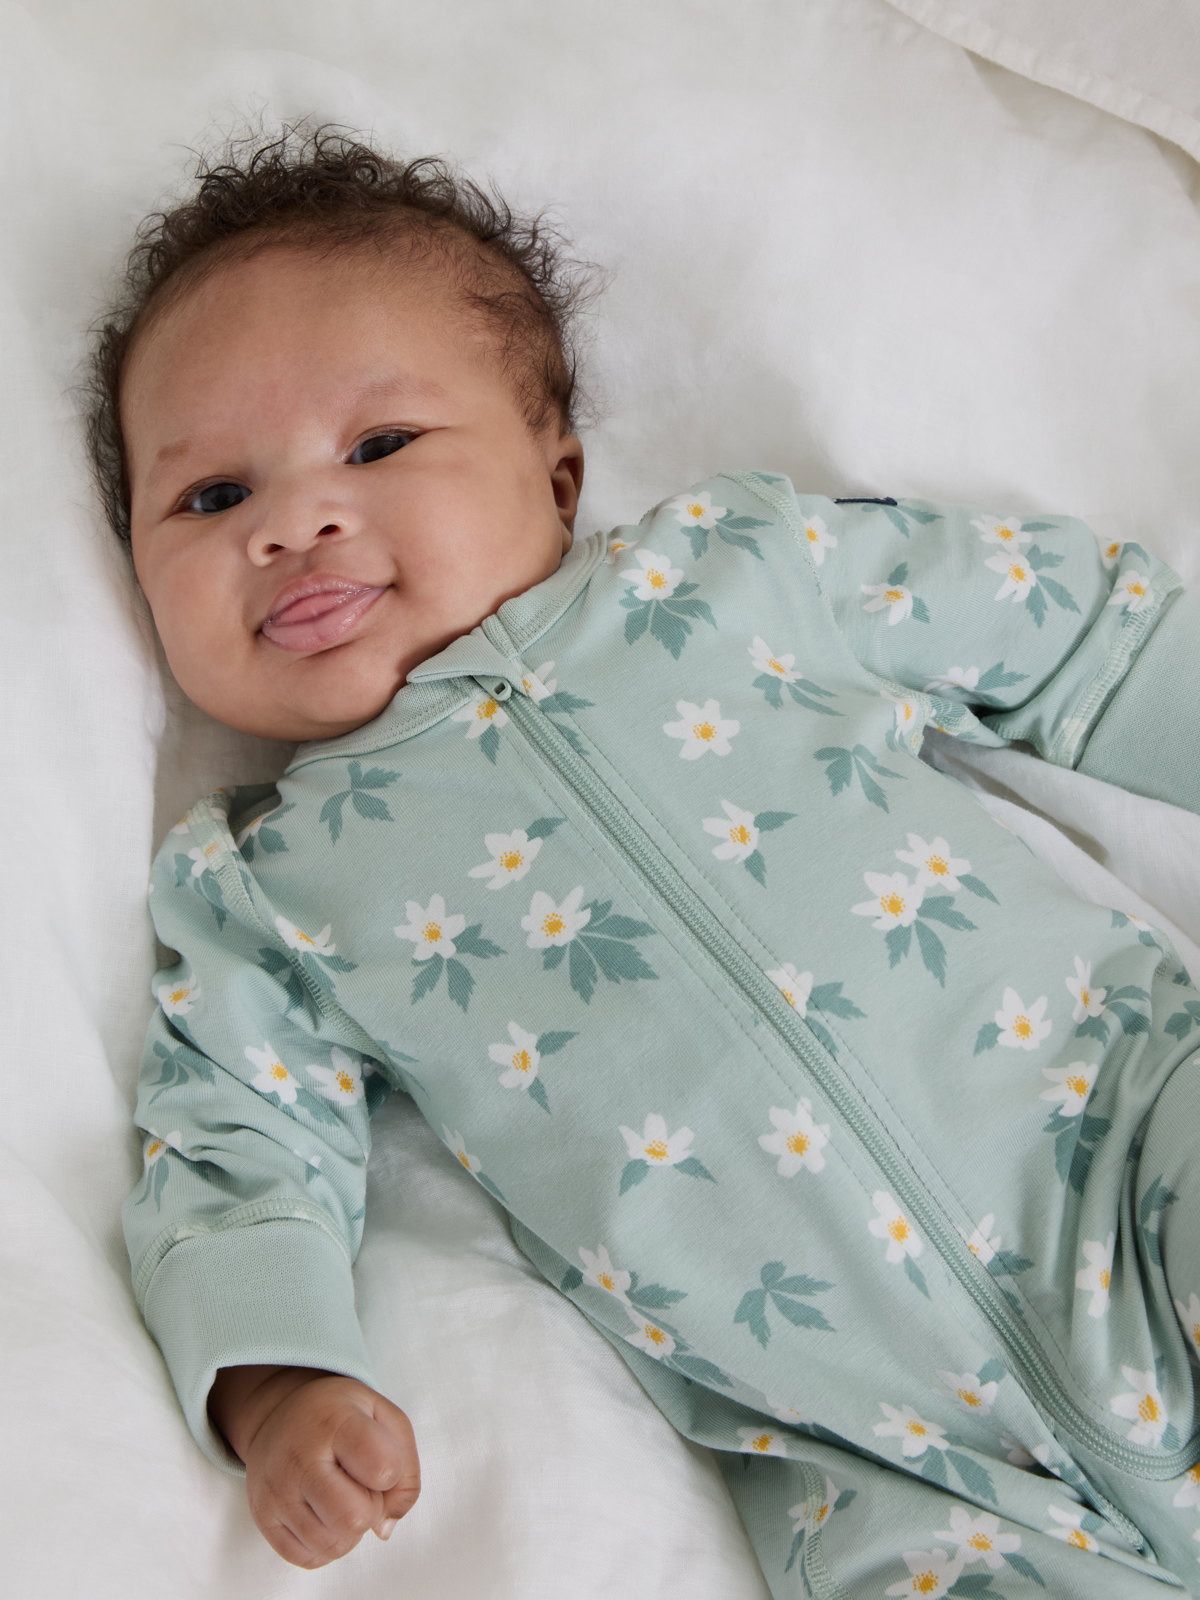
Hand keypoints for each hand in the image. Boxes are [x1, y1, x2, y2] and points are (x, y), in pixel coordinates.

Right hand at [232, 1370, 420, 1567]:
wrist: (279, 1413)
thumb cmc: (339, 1416)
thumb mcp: (384, 1417)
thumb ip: (406, 1471)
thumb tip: (384, 1528)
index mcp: (335, 1421)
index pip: (383, 1469)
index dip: (391, 1472)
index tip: (376, 1457)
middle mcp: (299, 1457)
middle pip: (355, 1519)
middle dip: (370, 1509)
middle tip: (358, 1484)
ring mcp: (276, 1490)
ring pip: (333, 1545)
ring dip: (349, 1530)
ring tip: (340, 1497)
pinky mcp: (263, 1517)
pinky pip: (308, 1558)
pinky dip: (326, 1546)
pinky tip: (323, 1515)